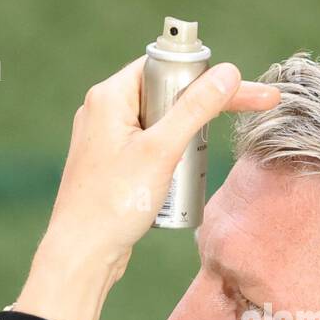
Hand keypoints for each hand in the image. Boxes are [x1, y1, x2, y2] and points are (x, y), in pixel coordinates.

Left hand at [15, 56, 279, 319]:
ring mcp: (104, 139)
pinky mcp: (110, 164)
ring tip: (195, 163)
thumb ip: (196, 108)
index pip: (163, 65)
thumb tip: (229, 73)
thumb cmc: (114, 203)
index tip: (237, 88)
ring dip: (185, 138)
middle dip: (198, 110)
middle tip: (237, 119)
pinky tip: (178, 178)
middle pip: (164, 93)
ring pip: (159, 123)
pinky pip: (148, 147)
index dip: (200, 75)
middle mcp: (103, 111)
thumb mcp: (162, 151)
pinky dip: (169, 157)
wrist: (82, 254)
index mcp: (109, 96)